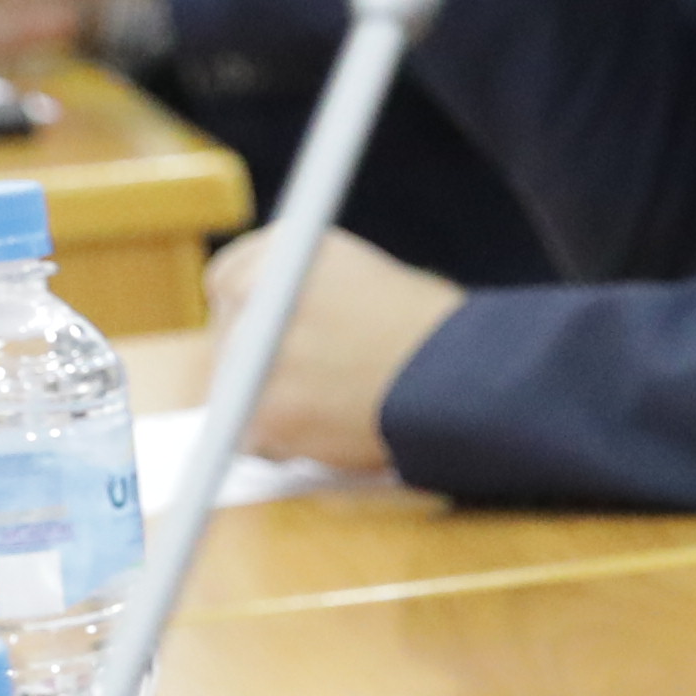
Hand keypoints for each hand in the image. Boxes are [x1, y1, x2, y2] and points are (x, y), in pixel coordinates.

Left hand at [239, 229, 458, 470]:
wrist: (467, 374)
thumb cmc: (425, 329)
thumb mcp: (356, 274)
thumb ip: (297, 287)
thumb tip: (254, 322)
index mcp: (279, 253)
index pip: (230, 283)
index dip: (255, 314)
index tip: (277, 334)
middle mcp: (256, 296)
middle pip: (228, 340)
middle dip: (259, 363)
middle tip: (314, 376)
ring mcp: (253, 358)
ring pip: (235, 392)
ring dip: (272, 403)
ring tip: (334, 401)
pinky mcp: (265, 415)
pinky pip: (252, 437)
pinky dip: (283, 443)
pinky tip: (328, 428)